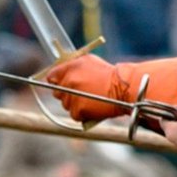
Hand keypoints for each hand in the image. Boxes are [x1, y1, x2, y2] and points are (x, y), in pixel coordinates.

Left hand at [45, 55, 176, 121]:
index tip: (63, 85)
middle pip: (57, 93)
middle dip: (67, 94)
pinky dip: (83, 114)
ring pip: (66, 105)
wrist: (125, 88)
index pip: (51, 76)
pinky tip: (94, 108)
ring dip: (76, 105)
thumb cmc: (111, 75)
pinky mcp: (78, 109)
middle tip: (81, 94)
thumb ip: (74, 66)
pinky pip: (74, 115)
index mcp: (70, 67)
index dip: (57, 81)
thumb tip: (63, 72)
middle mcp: (68, 81)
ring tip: (91, 101)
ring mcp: (72, 96)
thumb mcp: (91, 62)